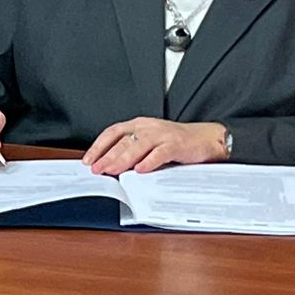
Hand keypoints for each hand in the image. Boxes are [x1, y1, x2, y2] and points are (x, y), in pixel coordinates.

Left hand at [84, 118, 228, 175]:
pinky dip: (149, 162)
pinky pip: (160, 153)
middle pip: (123, 140)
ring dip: (123, 159)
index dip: (98, 146)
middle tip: (96, 169)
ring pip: (138, 145)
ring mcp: (162, 135)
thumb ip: (132, 151)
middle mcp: (148, 127)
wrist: (206, 138)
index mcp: (139, 124)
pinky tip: (140, 170)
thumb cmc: (176, 142)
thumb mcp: (150, 142)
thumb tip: (109, 166)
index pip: (113, 132)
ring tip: (112, 170)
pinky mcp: (176, 144)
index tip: (88, 160)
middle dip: (107, 156)